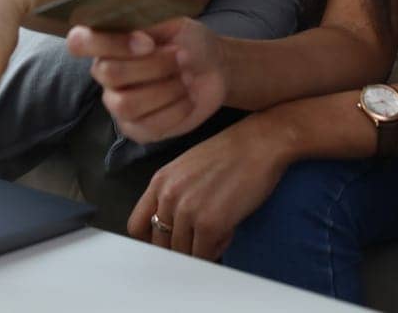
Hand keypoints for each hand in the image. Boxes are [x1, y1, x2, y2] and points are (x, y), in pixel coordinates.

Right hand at [66, 17, 226, 142]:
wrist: (216, 68)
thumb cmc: (189, 41)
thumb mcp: (172, 21)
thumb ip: (146, 23)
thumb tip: (134, 32)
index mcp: (108, 42)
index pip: (79, 42)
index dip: (111, 43)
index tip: (149, 42)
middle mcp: (106, 73)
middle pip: (110, 73)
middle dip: (153, 65)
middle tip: (182, 57)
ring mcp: (119, 104)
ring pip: (125, 104)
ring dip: (164, 90)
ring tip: (186, 79)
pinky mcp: (138, 129)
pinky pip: (148, 126)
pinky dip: (176, 110)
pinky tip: (189, 98)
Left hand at [128, 116, 292, 259]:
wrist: (260, 143)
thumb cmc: (230, 153)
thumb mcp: (186, 168)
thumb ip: (172, 194)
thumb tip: (170, 226)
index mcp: (160, 182)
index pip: (137, 226)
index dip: (152, 240)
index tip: (167, 243)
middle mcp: (168, 196)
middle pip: (160, 244)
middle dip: (179, 248)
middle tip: (199, 240)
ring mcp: (188, 211)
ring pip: (183, 253)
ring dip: (200, 249)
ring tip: (218, 232)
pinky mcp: (210, 224)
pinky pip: (205, 255)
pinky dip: (216, 251)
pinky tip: (227, 232)